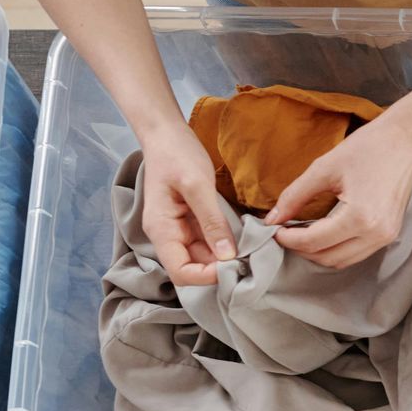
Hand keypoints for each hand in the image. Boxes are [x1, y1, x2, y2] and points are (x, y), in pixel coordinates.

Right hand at [138, 123, 234, 285]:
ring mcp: (178, 230)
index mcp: (161, 229)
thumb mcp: (197, 185)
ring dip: (224, 257)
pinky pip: (207, 242)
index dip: (206, 277)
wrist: (166, 133)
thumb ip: (212, 221)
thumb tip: (227, 256)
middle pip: (193, 268)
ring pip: (203, 257)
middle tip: (250, 259)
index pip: (180, 272)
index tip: (233, 265)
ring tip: (250, 250)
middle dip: (220, 268)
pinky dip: (224, 244)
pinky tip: (242, 239)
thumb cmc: (177, 154)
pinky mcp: (190, 223)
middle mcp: (167, 235)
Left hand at [266, 111, 411, 268]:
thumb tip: (272, 219)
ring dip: (318, 252)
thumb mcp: (324, 168)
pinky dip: (336, 248)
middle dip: (301, 249)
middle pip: (328, 258)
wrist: (406, 141)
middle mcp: (375, 234)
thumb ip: (294, 196)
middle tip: (285, 232)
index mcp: (359, 216)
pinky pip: (356, 254)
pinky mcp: (389, 235)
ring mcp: (385, 237)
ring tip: (302, 233)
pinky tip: (323, 232)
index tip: (273, 230)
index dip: (288, 239)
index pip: (314, 241)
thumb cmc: (367, 147)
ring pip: (342, 261)